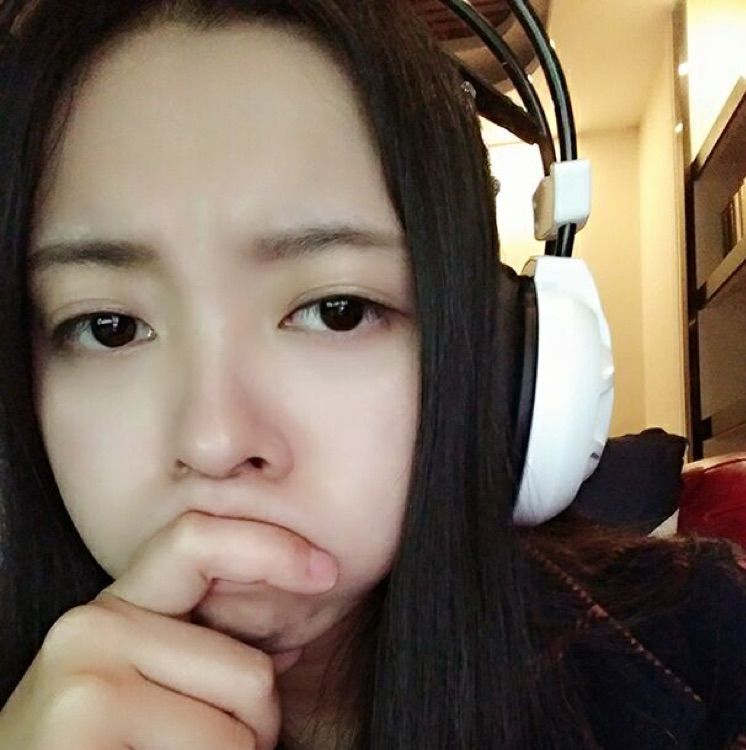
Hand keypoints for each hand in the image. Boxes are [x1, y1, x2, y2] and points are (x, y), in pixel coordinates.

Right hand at [0, 511, 338, 749]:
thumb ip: (197, 652)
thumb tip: (287, 646)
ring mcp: (85, 677)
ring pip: (239, 726)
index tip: (325, 572)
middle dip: (257, 726)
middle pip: (248, 671)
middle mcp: (92, 627)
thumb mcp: (142, 689)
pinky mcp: (85, 722)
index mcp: (111, 610)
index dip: (271, 546)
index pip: (197, 539)